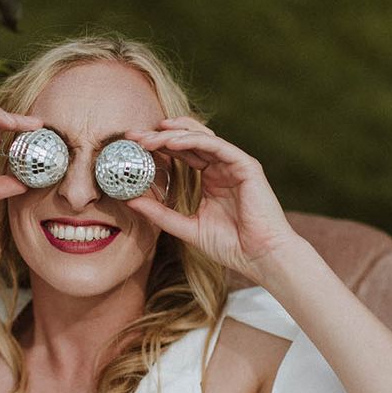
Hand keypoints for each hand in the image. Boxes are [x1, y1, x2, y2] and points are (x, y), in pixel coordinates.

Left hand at [124, 117, 300, 283]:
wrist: (260, 257)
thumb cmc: (230, 246)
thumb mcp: (187, 227)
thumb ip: (161, 213)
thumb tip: (131, 201)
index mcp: (210, 179)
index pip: (181, 154)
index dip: (157, 147)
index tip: (131, 146)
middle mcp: (222, 167)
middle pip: (187, 141)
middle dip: (160, 136)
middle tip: (134, 136)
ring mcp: (234, 164)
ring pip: (201, 138)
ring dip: (174, 135)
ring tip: (150, 137)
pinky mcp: (246, 166)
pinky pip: (217, 146)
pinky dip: (194, 141)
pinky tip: (173, 142)